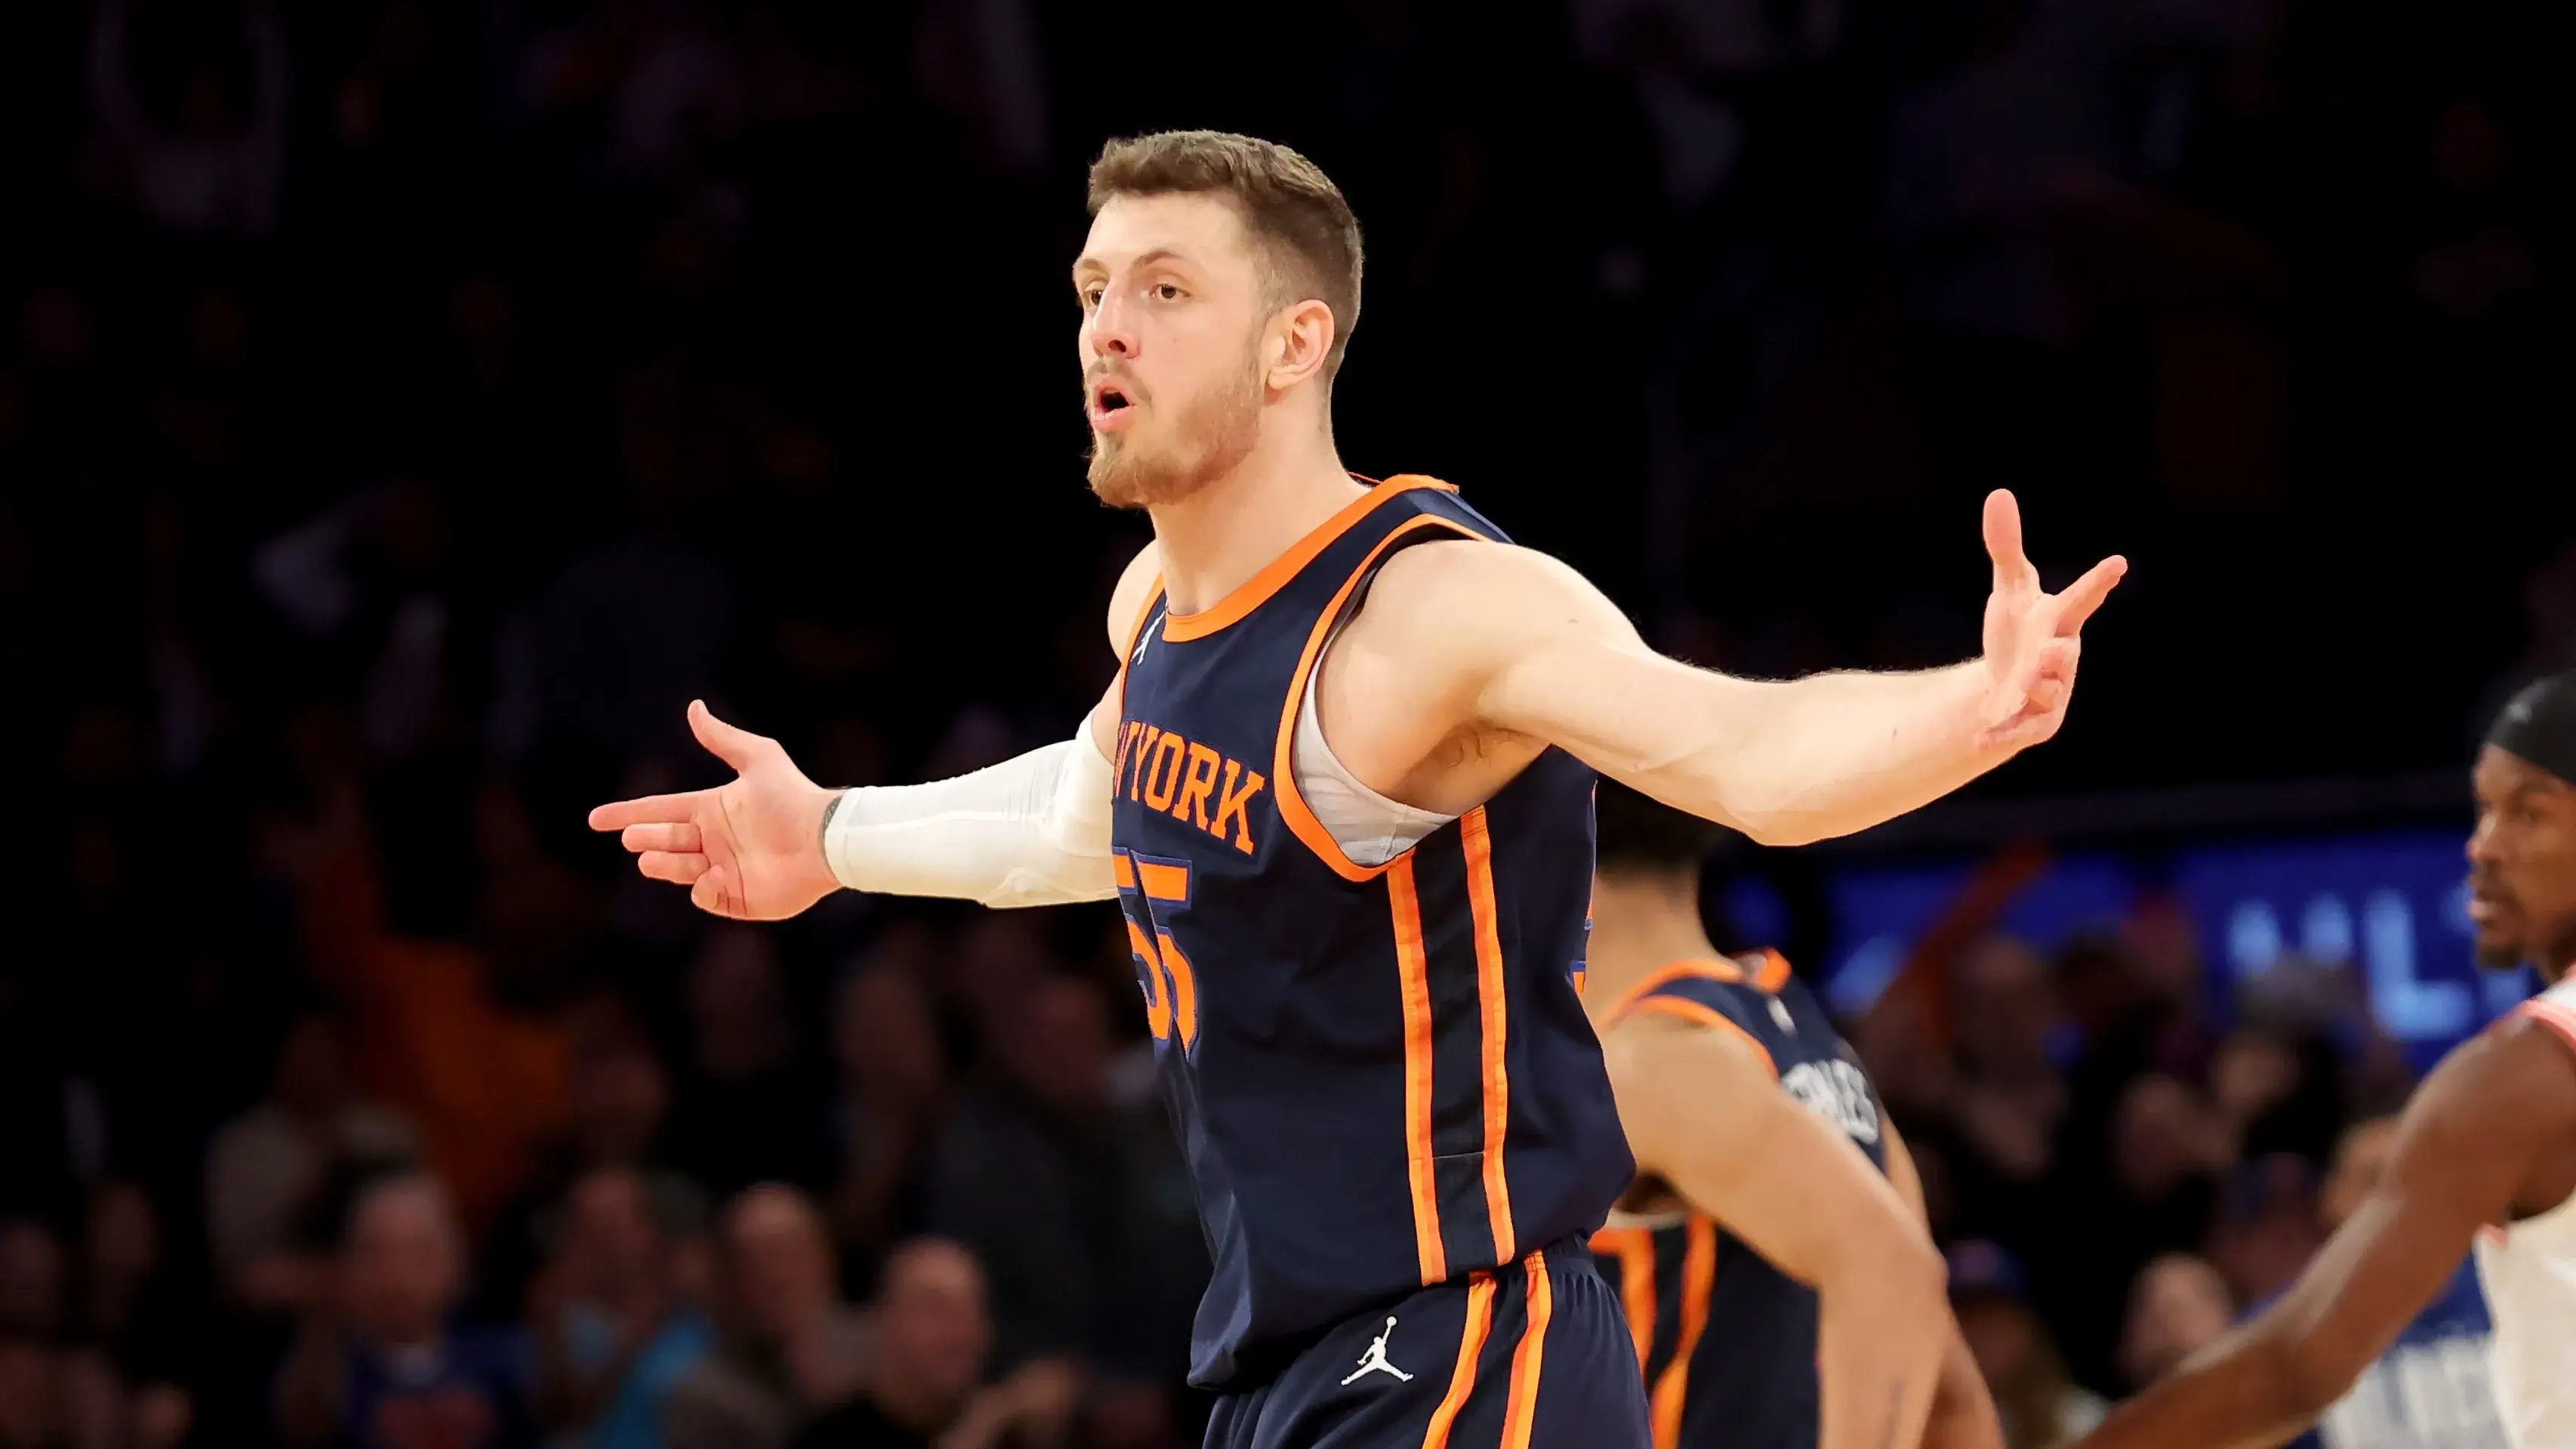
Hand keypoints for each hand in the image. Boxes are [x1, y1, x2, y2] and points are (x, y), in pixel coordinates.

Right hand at [588, 700, 840, 919]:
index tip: (596, 819)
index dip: (629, 813)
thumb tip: (694, 707)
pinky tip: (713, 875)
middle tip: (633, 839)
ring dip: (663, 864)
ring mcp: (726, 872)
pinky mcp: (740, 900)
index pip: (661, 811)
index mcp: (713, 810)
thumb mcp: (758, 758)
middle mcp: (715, 841)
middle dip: (646, 839)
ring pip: (680, 870)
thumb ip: (722, 738)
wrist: (824, 839)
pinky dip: (703, 888)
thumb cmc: (793, 797)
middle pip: (667, 841)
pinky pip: (708, 896)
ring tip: (648, 858)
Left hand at [1977, 490, 2125, 752]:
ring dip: (2039, 687)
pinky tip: (1979, 737)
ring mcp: (2052, 691)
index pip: (2082, 597)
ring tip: (2024, 681)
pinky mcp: (2036, 721)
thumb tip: (1998, 493)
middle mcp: (2060, 656)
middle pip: (2066, 652)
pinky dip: (2003, 732)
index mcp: (2058, 619)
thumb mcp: (2009, 588)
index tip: (2117, 563)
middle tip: (2054, 646)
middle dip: (2061, 653)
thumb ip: (2006, 546)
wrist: (2003, 685)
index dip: (2098, 581)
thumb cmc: (2016, 631)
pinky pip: (2023, 728)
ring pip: (2050, 691)